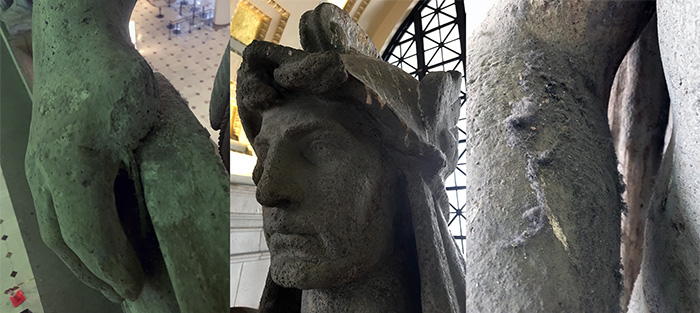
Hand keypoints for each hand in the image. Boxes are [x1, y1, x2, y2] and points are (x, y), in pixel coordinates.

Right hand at [25, 0, 157, 301]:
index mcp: (70, 171)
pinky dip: (72, 234)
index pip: (88, 236)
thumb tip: (166, 217)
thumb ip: (153, 172)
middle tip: (126, 291)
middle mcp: (47, 173)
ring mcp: (40, 165)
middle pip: (65, 240)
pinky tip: (93, 239)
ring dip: (81, 258)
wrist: (80, 39)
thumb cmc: (115, 79)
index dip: (112, 267)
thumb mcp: (145, 125)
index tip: (136, 286)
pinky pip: (52, 208)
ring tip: (108, 276)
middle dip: (95, 272)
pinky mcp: (44, 158)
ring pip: (54, 228)